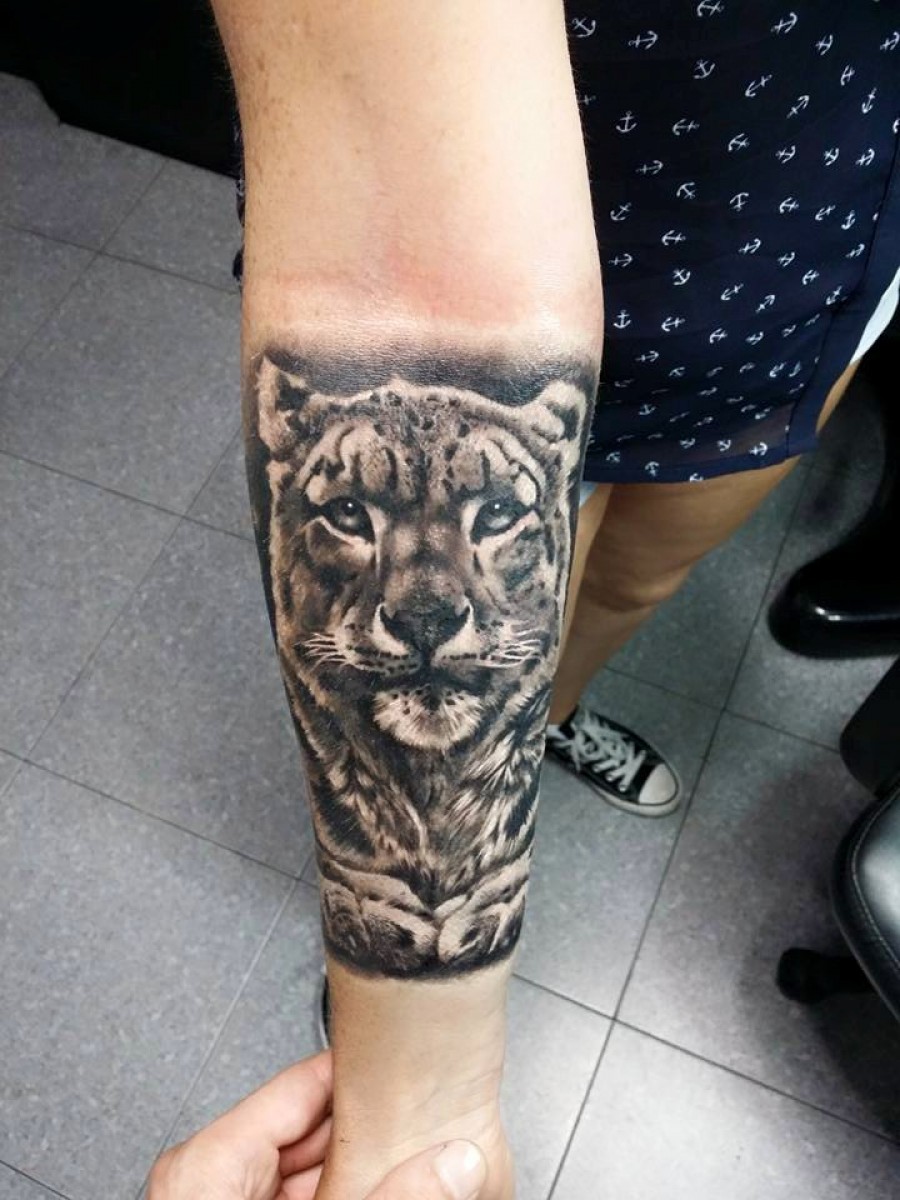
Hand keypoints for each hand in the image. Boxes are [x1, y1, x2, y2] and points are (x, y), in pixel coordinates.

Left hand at [148, 1050, 486, 1199]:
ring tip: (406, 1164)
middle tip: (421, 1131)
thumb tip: (454, 1165)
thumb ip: (391, 1199)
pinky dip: (333, 1197)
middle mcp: (206, 1176)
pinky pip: (291, 1199)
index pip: (301, 1085)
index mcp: (208, 1164)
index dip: (363, 1079)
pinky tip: (371, 1194)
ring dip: (356, 1172)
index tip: (411, 1074)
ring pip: (303, 1169)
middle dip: (368, 1134)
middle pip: (306, 1129)